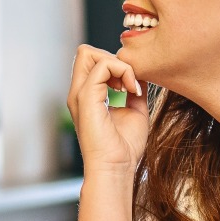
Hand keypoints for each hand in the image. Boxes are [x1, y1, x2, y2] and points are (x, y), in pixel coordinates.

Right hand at [67, 45, 149, 179]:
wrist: (116, 168)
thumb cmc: (124, 148)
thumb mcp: (134, 110)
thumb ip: (133, 90)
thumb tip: (140, 74)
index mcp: (87, 96)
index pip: (91, 61)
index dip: (113, 64)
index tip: (131, 85)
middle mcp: (79, 92)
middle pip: (85, 52)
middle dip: (112, 58)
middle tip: (129, 82)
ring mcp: (80, 94)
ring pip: (89, 53)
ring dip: (118, 64)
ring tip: (131, 87)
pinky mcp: (86, 97)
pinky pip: (103, 65)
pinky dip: (123, 71)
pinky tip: (132, 91)